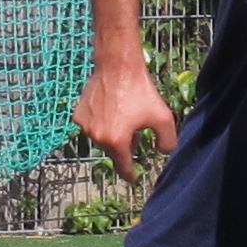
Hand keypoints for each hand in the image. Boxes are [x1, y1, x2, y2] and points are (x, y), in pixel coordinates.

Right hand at [73, 58, 177, 186]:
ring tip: (125, 118)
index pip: (123, 167)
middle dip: (125, 147)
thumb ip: (167, 142)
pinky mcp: (78, 114)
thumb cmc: (141, 91)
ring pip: (101, 138)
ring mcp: (85, 125)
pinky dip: (101, 123)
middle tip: (136, 133)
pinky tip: (111, 109)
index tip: (133, 179)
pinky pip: (91, 126)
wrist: (118, 66)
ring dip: (112, 134)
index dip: (130, 174)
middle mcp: (96, 137)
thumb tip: (163, 152)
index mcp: (116, 141)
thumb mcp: (163, 118)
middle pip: (113, 151)